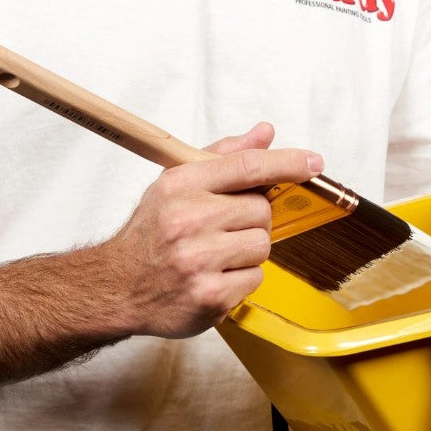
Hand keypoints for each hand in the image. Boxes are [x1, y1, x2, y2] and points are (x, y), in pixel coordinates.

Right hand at [106, 122, 321, 338]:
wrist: (116, 287)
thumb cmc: (150, 235)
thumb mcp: (176, 186)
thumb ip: (223, 157)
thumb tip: (265, 134)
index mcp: (181, 185)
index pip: (247, 166)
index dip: (287, 162)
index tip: (313, 162)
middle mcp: (188, 220)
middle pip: (261, 210)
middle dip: (251, 220)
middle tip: (222, 230)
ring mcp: (198, 261)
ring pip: (262, 245)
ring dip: (247, 252)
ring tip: (215, 257)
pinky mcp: (209, 297)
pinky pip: (255, 279)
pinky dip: (240, 280)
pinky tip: (213, 279)